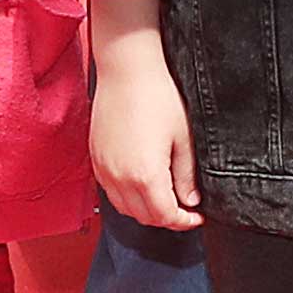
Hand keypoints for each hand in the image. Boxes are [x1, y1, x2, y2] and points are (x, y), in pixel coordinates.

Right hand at [90, 32, 201, 228]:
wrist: (127, 70)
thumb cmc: (158, 97)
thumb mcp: (183, 138)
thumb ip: (186, 175)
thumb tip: (190, 200)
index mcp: (145, 175)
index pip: (165, 216)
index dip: (184, 221)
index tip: (197, 216)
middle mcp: (120, 178)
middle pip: (144, 217)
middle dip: (167, 218)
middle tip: (185, 208)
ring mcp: (104, 169)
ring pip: (125, 208)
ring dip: (146, 210)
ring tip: (165, 197)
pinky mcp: (96, 159)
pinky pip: (110, 192)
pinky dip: (127, 198)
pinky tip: (142, 185)